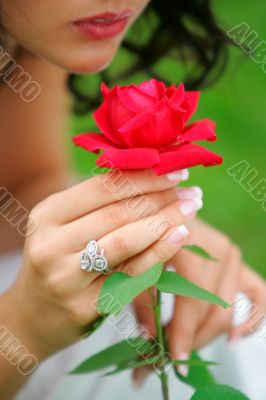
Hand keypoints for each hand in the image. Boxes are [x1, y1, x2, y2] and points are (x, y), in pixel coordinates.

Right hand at [3, 169, 201, 360]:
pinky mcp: (85, 305)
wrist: (32, 315)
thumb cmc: (57, 262)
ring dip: (166, 220)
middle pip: (118, 212)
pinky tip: (180, 235)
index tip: (174, 170)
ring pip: (126, 240)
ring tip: (191, 207)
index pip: (104, 187)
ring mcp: (67, 277)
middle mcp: (52, 243)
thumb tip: (150, 176)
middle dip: (161, 197)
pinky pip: (132, 273)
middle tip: (191, 191)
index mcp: (48, 215)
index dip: (144, 177)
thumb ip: (99, 204)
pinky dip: (160, 251)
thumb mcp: (64, 226)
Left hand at [133, 195, 265, 381]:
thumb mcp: (135, 266)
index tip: (174, 360)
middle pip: (213, 308)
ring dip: (209, 334)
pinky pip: (258, 294)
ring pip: (228, 308)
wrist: (161, 211)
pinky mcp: (238, 261)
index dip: (184, 333)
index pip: (192, 299)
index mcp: (189, 241)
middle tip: (171, 360)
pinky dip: (252, 319)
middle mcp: (217, 246)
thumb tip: (148, 340)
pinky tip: (235, 338)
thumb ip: (142, 301)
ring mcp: (231, 253)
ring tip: (189, 350)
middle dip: (192, 339)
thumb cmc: (145, 236)